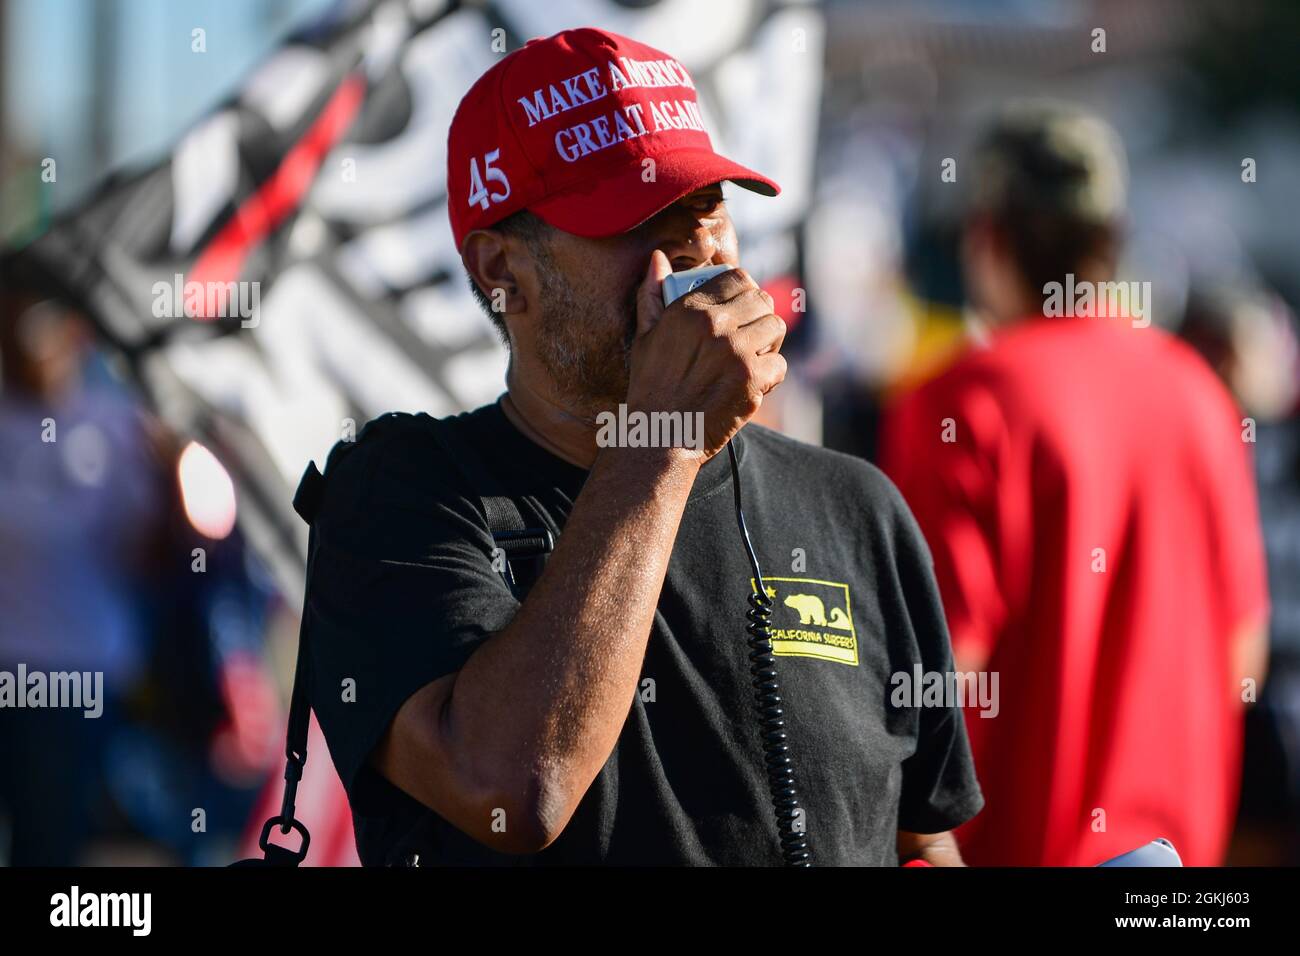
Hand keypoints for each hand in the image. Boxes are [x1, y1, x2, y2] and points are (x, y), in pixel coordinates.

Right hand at [627, 251, 786, 460]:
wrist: (660, 438)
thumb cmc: (651, 389)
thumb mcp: (644, 337)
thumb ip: (652, 294)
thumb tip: (658, 258)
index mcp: (689, 310)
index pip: (737, 277)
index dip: (745, 290)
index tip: (742, 308)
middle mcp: (715, 326)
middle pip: (762, 300)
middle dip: (760, 316)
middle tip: (750, 335)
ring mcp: (736, 352)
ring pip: (776, 328)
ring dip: (769, 343)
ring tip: (753, 357)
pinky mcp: (752, 380)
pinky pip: (779, 364)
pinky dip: (770, 376)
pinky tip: (752, 384)